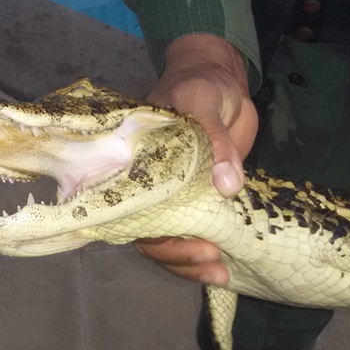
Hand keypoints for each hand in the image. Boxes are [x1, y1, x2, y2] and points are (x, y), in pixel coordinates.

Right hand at [133, 34, 257, 285]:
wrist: (224, 77)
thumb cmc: (202, 81)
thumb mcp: (204, 99)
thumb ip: (214, 140)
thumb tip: (227, 187)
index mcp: (134, 161)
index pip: (122, 205)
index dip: (139, 230)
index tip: (167, 243)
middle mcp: (148, 183)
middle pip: (147, 231)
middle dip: (174, 253)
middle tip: (209, 256)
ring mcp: (175, 194)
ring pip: (170, 239)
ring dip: (191, 262)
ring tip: (220, 272)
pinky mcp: (201, 199)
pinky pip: (198, 232)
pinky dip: (208, 252)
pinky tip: (226, 268)